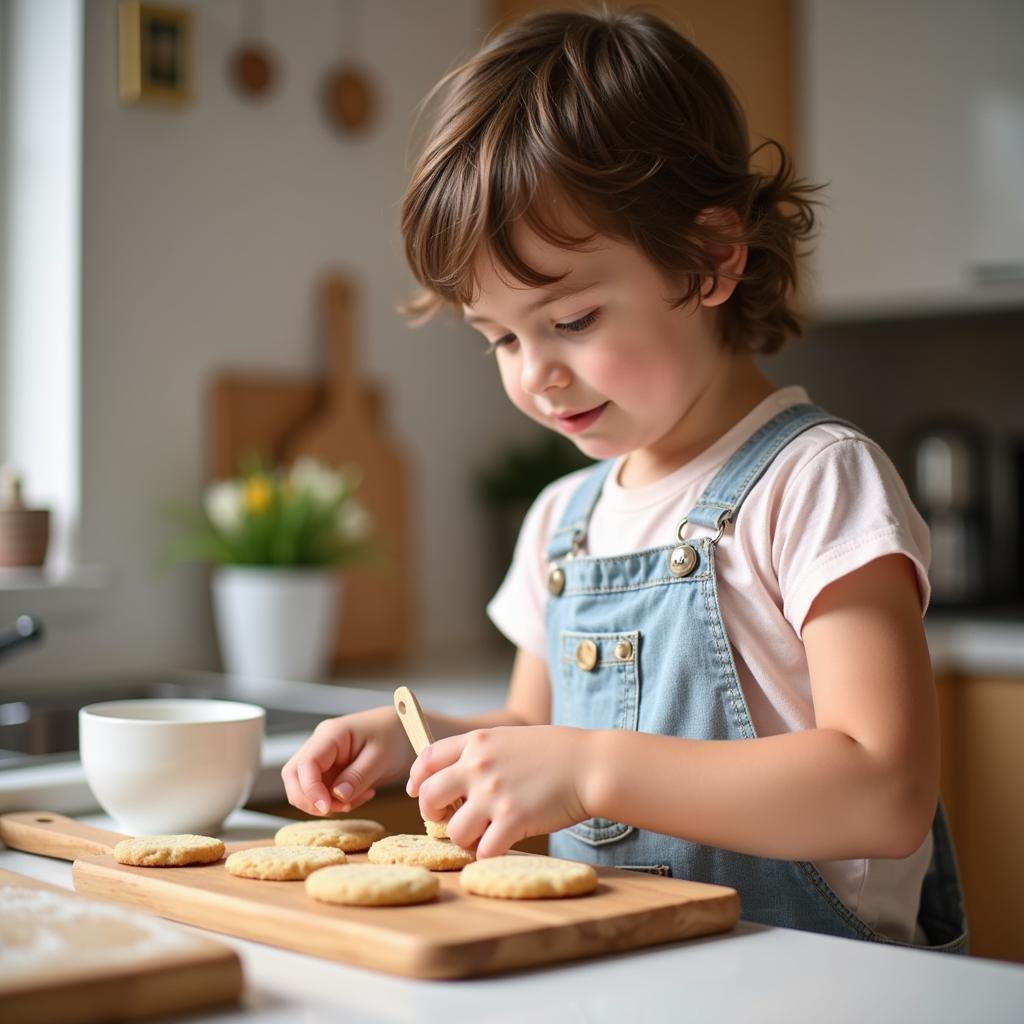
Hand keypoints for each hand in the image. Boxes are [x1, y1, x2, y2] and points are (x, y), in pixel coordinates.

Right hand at [282, 705, 410, 816]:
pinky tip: (362, 794)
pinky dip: (337, 800)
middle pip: (294, 776)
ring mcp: (323, 757)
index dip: (310, 790)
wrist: (405, 730)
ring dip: (326, 802)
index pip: (305, 764)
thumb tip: (335, 796)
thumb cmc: (395, 736)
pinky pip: (322, 790)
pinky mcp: (330, 769)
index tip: (326, 808)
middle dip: (310, 799)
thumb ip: (357, 776)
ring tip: (358, 798)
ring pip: (305, 786)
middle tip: (342, 807)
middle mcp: (321, 744)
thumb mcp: (381, 758)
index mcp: (330, 735)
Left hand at [405, 725, 593, 857]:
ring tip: (484, 833)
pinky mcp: (512, 820)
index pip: (428, 758)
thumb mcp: (510, 738)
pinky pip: (483, 850)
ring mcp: (494, 794)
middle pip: (429, 796)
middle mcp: (478, 766)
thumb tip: (455, 777)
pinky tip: (503, 843)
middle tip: (449, 819)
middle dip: (433, 813)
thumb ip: (481, 753)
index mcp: (477, 741)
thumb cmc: (556, 752)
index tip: (419, 791)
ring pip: (454, 831)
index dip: (418, 778)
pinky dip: (490, 852)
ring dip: (466, 838)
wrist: (590, 764)